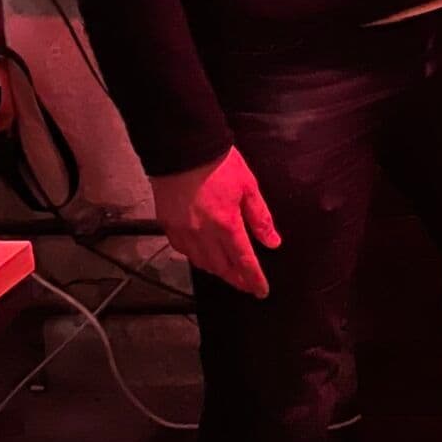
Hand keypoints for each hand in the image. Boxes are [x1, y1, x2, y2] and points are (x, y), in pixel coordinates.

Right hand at [151, 146, 279, 297]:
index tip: (261, 291)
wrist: (184, 150)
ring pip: (202, 263)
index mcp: (227, 225)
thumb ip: (260, 218)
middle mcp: (203, 235)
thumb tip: (272, 242)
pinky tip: (205, 255)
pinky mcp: (169, 226)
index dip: (253, 279)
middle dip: (237, 279)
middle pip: (222, 267)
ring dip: (218, 270)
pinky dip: (198, 258)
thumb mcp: (249, 186)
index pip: (244, 261)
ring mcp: (183, 232)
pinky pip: (184, 251)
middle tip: (248, 284)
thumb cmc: (220, 164)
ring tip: (230, 272)